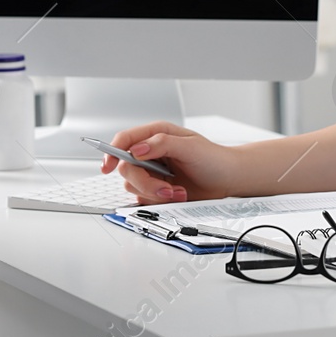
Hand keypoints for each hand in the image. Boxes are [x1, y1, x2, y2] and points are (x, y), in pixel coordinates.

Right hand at [99, 122, 237, 202]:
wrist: (227, 180)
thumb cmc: (213, 158)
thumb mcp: (189, 145)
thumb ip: (161, 144)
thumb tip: (138, 149)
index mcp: (156, 135)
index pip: (125, 140)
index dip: (112, 151)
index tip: (108, 165)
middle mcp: (150, 153)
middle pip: (126, 168)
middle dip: (144, 181)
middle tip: (165, 186)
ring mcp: (152, 172)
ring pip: (133, 185)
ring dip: (154, 192)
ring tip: (176, 191)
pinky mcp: (156, 189)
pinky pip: (144, 198)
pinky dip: (160, 200)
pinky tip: (177, 195)